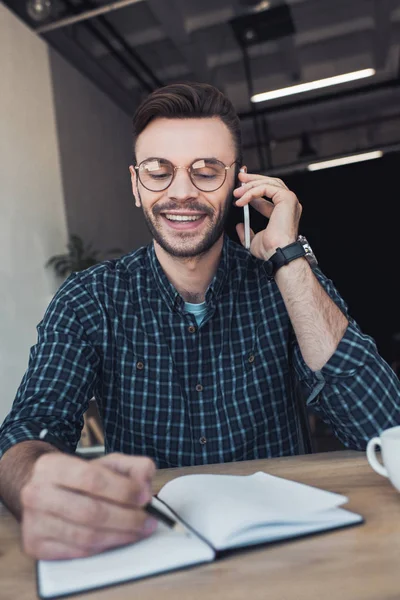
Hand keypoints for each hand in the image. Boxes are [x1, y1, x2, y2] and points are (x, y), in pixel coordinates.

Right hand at [20, 452, 156, 559]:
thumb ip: (131, 466)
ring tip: (138, 531)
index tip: (145, 497)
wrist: (41, 490)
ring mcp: (33, 521)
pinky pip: (76, 552)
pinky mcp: (35, 545)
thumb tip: (145, 483)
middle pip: (90, 512)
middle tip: (148, 520)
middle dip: (126, 518)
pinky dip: (102, 548)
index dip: (123, 490)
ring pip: (85, 536)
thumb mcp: (105, 463)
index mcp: (53, 466)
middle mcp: (37, 493)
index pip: (92, 479)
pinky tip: (117, 539)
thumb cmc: (78, 478)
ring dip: (119, 536)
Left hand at [233, 171, 301, 260]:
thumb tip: (239, 226)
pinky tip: (242, 200)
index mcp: (284, 212)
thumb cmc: (270, 250)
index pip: (269, 195)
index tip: (240, 191)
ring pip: (268, 183)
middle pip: (271, 183)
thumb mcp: (253, 241)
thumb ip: (246, 232)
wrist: (277, 253)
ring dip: (250, 186)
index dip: (254, 191)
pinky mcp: (287, 198)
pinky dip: (252, 192)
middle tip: (239, 179)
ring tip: (236, 193)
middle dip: (254, 180)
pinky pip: (266, 188)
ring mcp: (290, 200)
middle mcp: (289, 204)